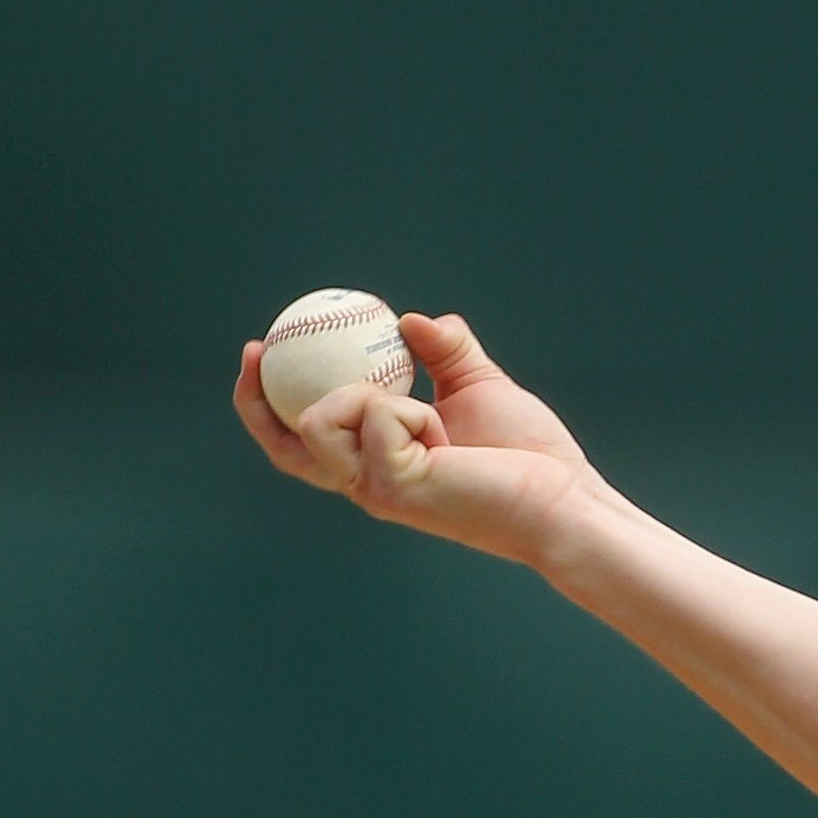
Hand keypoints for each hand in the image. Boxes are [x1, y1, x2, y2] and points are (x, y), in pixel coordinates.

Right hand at [230, 311, 594, 563]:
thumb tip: (414, 320)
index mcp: (378, 463)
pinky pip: (372, 414)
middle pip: (285, 448)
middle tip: (258, 346)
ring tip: (424, 412)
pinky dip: (407, 407)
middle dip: (254, 399)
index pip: (305, 440)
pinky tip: (443, 434)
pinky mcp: (392, 487)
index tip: (263, 347)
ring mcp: (376, 489)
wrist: (562, 497)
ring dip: (361, 392)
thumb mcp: (477, 385)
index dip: (268, 401)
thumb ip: (445, 350)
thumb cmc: (527, 455)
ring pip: (316, 420)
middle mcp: (367, 483)